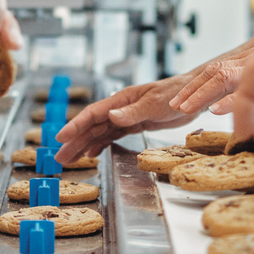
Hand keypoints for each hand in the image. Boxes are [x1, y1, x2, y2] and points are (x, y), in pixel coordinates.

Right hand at [55, 74, 202, 161]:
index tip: (61, 138)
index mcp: (121, 100)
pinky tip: (92, 154)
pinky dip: (100, 145)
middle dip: (74, 142)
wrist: (193, 96)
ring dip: (83, 146)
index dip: (75, 126)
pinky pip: (111, 136)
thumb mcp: (154, 103)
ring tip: (69, 160)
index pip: (92, 114)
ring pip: (99, 133)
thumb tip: (110, 116)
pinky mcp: (134, 125)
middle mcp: (120, 109)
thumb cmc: (176, 94)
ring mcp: (126, 117)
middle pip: (91, 126)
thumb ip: (133, 112)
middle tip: (59, 158)